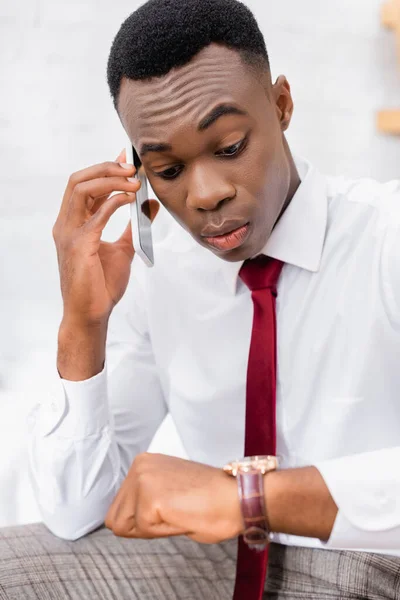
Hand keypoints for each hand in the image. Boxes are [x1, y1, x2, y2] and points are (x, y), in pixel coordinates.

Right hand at [53, 149, 159, 326]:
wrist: (91, 314)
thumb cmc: (102, 285)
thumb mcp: (124, 249)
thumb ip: (135, 226)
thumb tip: (151, 205)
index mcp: (74, 223)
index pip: (85, 185)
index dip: (105, 168)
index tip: (127, 158)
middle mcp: (66, 224)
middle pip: (79, 180)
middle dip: (106, 168)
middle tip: (133, 166)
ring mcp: (69, 233)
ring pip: (82, 189)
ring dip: (110, 180)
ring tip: (134, 181)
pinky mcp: (78, 244)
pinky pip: (95, 214)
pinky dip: (113, 201)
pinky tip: (130, 199)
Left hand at [105, 453, 242, 543]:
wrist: (236, 497)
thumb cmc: (210, 497)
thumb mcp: (167, 489)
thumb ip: (145, 496)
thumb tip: (125, 518)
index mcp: (143, 462)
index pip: (119, 507)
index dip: (142, 519)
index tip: (170, 506)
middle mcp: (139, 465)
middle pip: (116, 518)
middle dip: (143, 525)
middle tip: (175, 511)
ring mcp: (143, 480)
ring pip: (125, 527)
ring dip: (152, 528)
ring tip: (178, 512)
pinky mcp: (150, 500)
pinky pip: (144, 532)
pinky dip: (164, 531)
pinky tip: (182, 515)